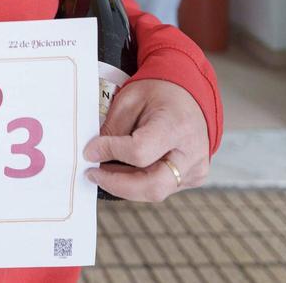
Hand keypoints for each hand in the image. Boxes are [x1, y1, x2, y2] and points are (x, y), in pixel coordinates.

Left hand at [82, 79, 208, 200]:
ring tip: (106, 169)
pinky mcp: (193, 178)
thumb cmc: (160, 94)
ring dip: (124, 185)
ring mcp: (195, 168)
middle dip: (116, 184)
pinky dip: (138, 183)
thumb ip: (112, 128)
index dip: (110, 153)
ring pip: (154, 192)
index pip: (140, 151)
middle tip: (93, 173)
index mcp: (176, 125)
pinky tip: (126, 169)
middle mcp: (191, 152)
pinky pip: (161, 189)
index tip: (90, 151)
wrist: (189, 96)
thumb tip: (93, 155)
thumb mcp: (130, 99)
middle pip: (152, 186)